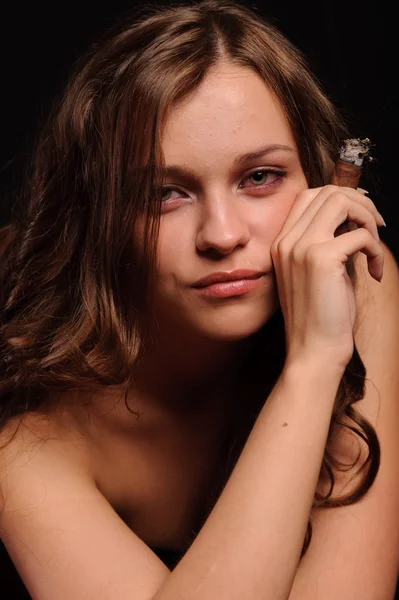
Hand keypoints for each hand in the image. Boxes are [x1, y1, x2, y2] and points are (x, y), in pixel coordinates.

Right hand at [270, 185, 384, 371]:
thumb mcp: (320, 272)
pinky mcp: (321, 259)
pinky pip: (360, 235)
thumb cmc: (321, 316)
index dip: (341, 197)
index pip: (308, 196)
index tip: (362, 216)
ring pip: (341, 202)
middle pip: (327, 192)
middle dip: (360, 203)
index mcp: (282, 243)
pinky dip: (375, 249)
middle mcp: (287, 241)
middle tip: (377, 226)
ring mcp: (301, 248)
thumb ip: (330, 242)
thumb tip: (355, 219)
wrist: (313, 351)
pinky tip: (374, 273)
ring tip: (375, 245)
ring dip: (367, 218)